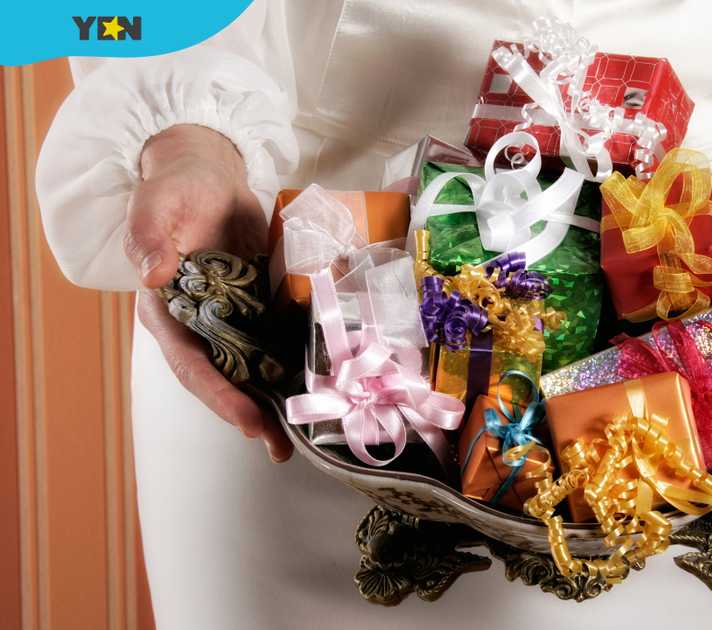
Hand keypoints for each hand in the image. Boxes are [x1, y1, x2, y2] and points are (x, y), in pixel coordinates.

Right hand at [129, 125, 292, 461]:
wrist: (207, 177)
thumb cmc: (176, 188)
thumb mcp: (157, 202)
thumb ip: (149, 234)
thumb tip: (152, 272)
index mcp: (164, 310)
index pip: (189, 362)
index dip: (217, 394)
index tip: (246, 418)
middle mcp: (195, 325)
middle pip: (221, 380)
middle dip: (248, 415)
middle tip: (278, 446)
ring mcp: (227, 321)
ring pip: (248, 372)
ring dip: (271, 405)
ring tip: (296, 442)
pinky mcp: (255, 311)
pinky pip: (272, 346)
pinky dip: (290, 370)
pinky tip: (318, 391)